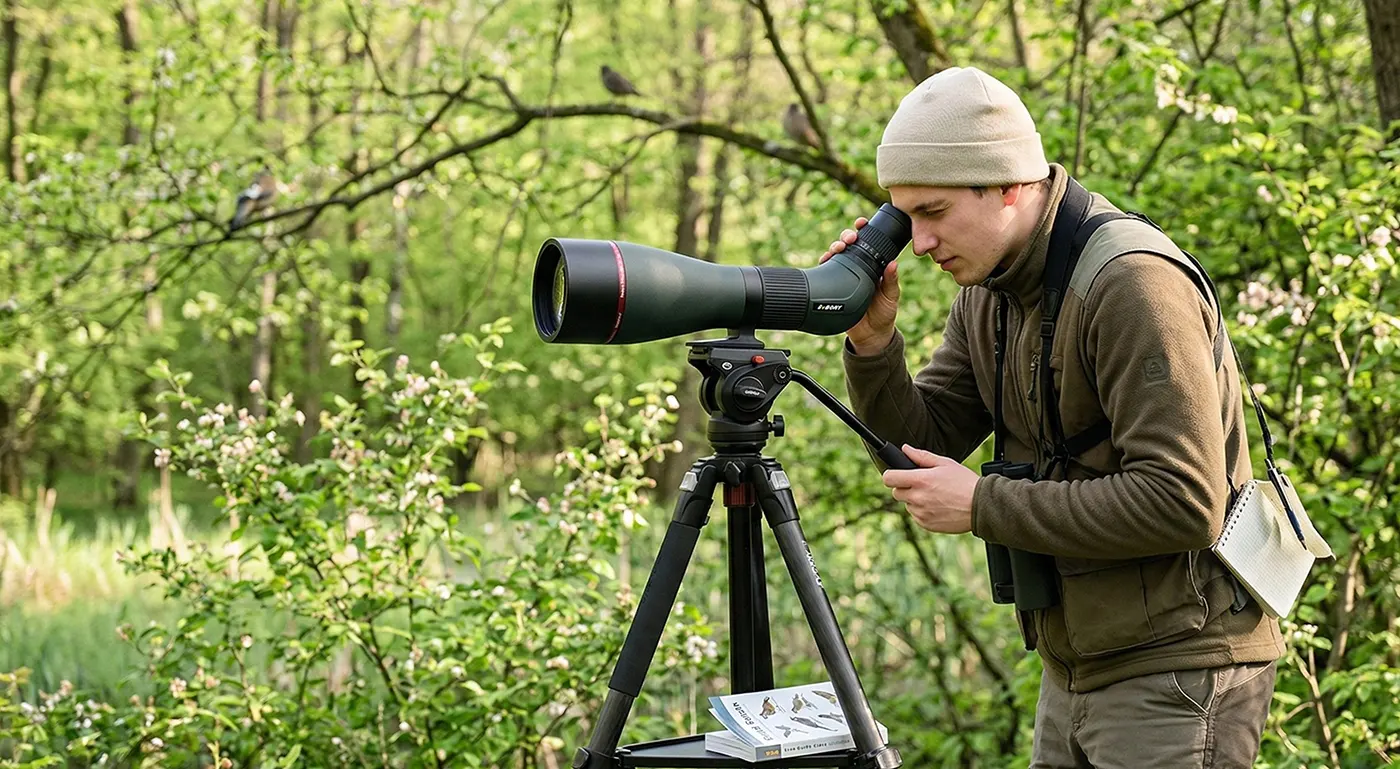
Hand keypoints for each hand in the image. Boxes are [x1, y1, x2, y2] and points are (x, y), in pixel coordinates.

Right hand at [820, 217, 898, 354]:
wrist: (871, 336)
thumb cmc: (884, 314)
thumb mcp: (892, 296)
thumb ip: (891, 281)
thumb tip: (893, 263)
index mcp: (873, 266)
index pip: (867, 243)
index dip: (863, 230)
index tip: (861, 222)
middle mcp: (857, 268)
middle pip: (848, 245)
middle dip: (846, 236)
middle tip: (849, 238)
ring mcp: (844, 277)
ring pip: (836, 256)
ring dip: (834, 247)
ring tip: (838, 248)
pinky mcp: (833, 287)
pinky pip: (826, 272)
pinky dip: (824, 264)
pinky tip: (825, 260)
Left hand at [882, 445, 977, 533]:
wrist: (981, 506)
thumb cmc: (964, 482)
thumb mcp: (945, 463)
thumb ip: (921, 456)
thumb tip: (905, 449)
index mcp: (920, 480)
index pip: (889, 478)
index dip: (892, 475)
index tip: (897, 475)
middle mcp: (917, 497)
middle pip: (896, 493)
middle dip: (905, 488)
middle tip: (922, 485)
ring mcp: (921, 513)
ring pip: (907, 505)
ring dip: (915, 501)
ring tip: (935, 496)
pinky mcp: (926, 525)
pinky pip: (916, 516)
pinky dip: (923, 512)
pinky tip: (938, 506)